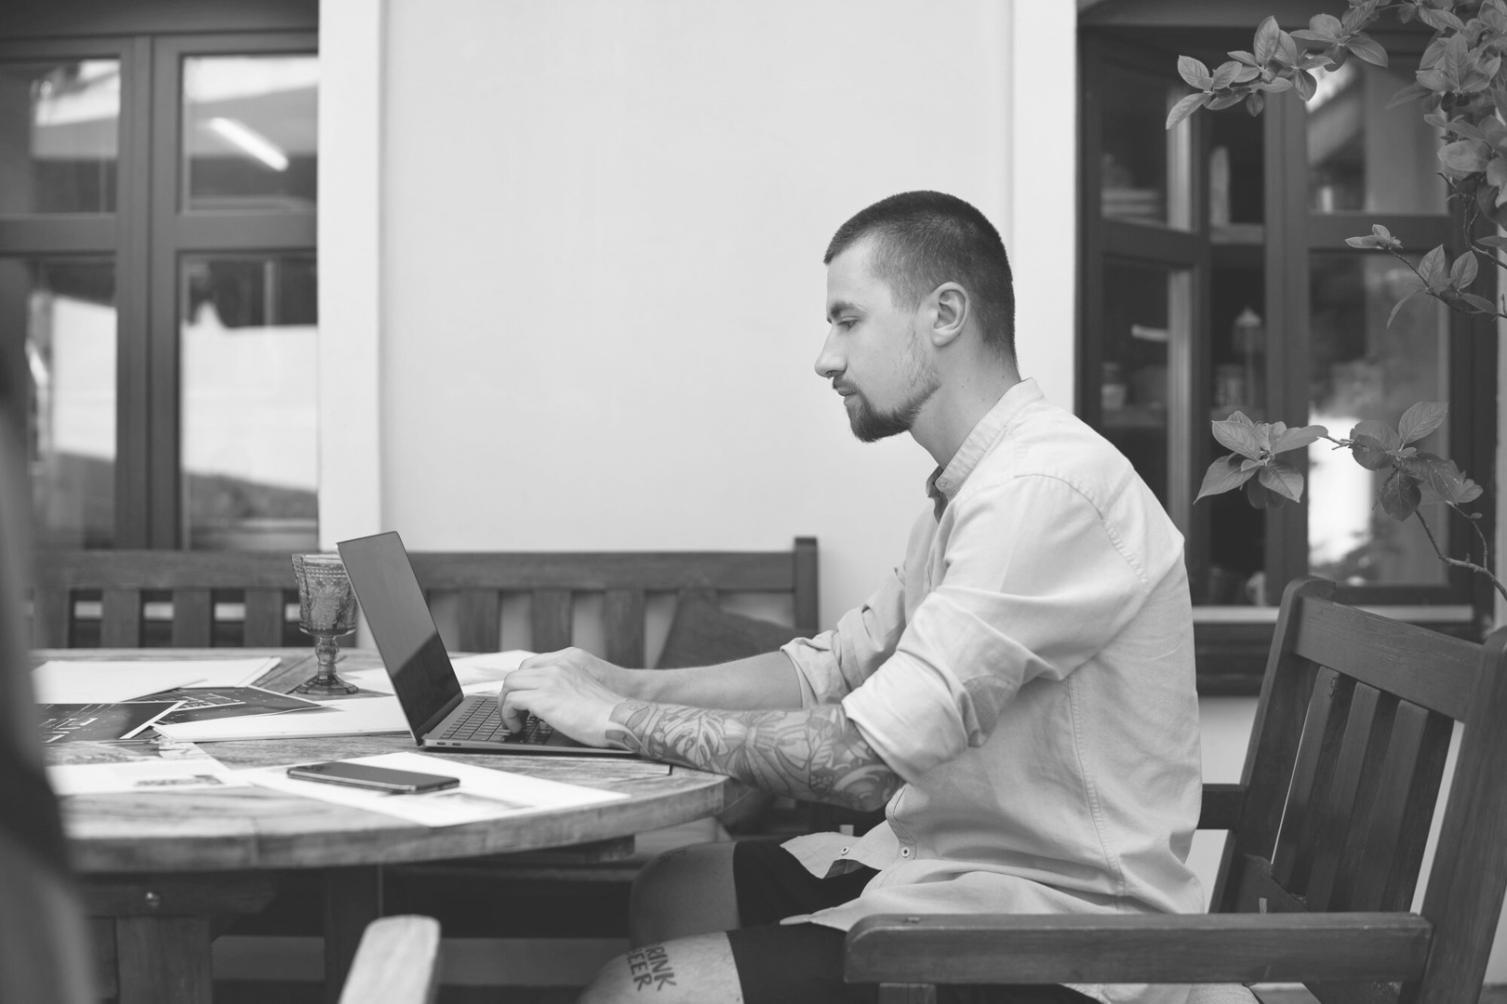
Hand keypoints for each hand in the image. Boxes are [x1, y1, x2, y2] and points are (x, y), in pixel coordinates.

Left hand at [495, 648, 628, 747]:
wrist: (619, 717)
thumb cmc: (609, 711)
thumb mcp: (586, 687)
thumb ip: (567, 686)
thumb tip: (549, 704)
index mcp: (569, 660)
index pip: (531, 665)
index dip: (522, 684)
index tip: (522, 700)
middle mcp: (557, 666)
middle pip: (516, 674)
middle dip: (509, 694)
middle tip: (514, 712)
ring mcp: (549, 680)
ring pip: (509, 685)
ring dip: (506, 704)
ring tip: (514, 720)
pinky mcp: (544, 698)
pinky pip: (512, 701)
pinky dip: (509, 715)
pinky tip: (519, 726)